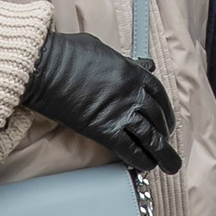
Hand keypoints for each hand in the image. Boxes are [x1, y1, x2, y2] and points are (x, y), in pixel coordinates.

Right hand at [21, 29, 182, 175]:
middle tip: (166, 145)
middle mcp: (131, 92)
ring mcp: (120, 112)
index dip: (166, 111)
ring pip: (150, 137)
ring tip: (170, 166)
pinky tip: (146, 166)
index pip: (159, 94)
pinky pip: (129, 149)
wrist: (46, 66)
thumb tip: (139, 63)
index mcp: (132, 71)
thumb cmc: (67, 53)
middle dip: (165, 134)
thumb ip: (124, 60)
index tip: (166, 121)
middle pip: (157, 118)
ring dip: (162, 154)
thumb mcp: (102, 49)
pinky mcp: (104, 129)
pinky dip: (140, 160)